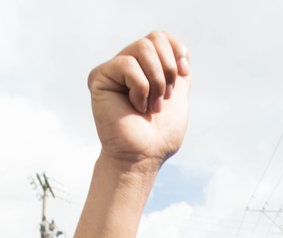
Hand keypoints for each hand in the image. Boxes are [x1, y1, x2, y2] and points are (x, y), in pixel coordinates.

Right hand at [88, 31, 190, 169]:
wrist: (144, 156)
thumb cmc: (159, 135)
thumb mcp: (179, 97)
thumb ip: (178, 71)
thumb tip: (180, 51)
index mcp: (145, 68)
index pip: (160, 36)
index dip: (176, 50)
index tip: (183, 73)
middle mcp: (128, 65)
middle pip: (154, 39)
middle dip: (168, 71)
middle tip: (163, 99)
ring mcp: (113, 70)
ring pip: (142, 48)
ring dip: (156, 81)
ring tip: (151, 106)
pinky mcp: (100, 77)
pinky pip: (127, 64)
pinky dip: (140, 88)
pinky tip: (135, 106)